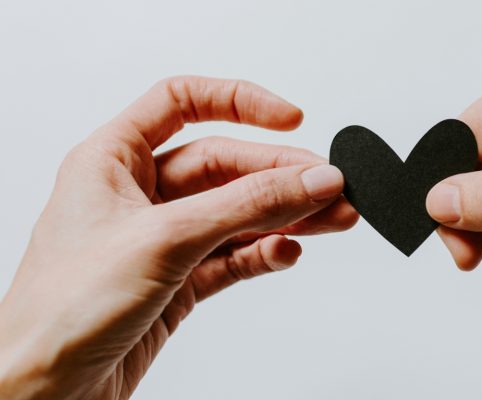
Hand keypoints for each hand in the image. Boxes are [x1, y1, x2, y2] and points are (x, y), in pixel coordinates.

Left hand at [0, 77, 357, 398]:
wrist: (44, 392)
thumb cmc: (62, 310)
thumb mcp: (164, 239)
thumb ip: (246, 205)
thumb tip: (311, 178)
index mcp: (112, 160)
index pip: (182, 102)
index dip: (239, 103)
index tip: (291, 119)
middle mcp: (138, 194)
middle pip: (225, 164)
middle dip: (282, 175)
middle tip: (331, 187)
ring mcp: (162, 239)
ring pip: (238, 212)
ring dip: (287, 215)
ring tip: (333, 218)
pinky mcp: (178, 281)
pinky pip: (235, 255)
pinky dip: (265, 253)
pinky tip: (286, 252)